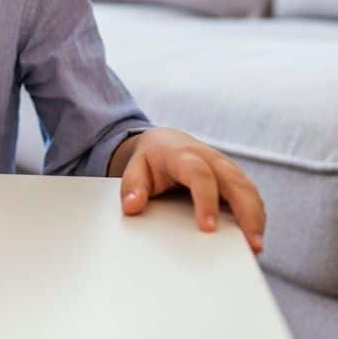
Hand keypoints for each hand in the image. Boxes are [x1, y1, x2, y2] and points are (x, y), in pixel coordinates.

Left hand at [117, 128, 266, 254]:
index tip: (208, 228)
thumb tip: (132, 206)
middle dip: (247, 213)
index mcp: (184, 155)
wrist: (165, 141)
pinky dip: (256, 216)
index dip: (206, 200)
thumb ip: (132, 186)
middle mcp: (211, 159)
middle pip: (236, 183)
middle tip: (251, 245)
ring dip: (257, 218)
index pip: (200, 174)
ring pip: (249, 190)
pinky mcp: (236, 179)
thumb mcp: (135, 167)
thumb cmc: (152, 158)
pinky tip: (254, 238)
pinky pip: (252, 196)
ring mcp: (227, 168)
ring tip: (256, 248)